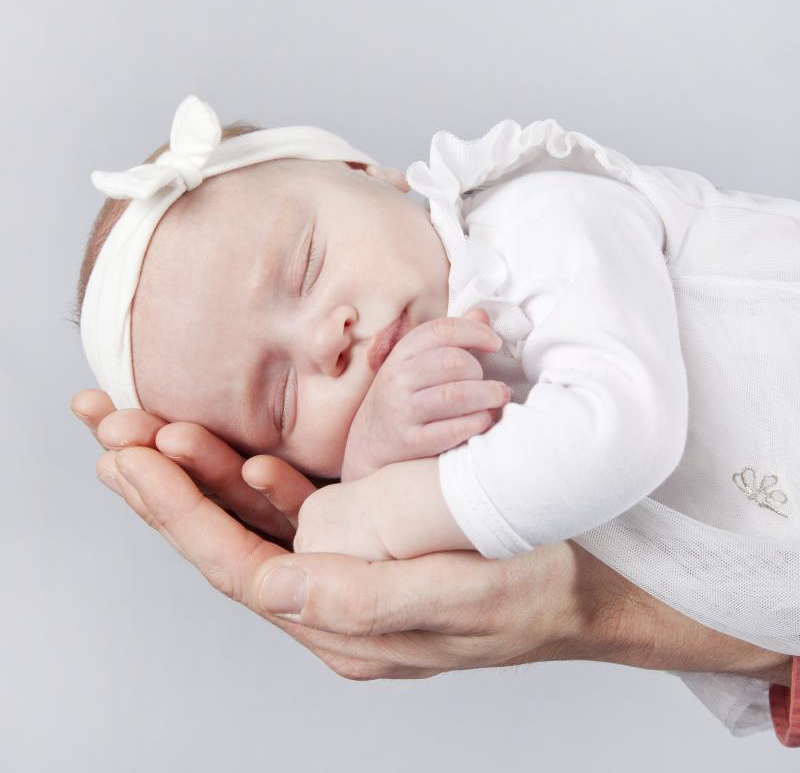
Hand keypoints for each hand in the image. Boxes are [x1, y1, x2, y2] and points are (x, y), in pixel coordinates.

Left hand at [71, 388, 577, 677]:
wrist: (589, 577)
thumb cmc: (535, 583)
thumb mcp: (461, 595)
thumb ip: (365, 596)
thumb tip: (275, 587)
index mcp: (347, 625)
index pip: (239, 569)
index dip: (180, 516)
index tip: (133, 462)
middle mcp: (338, 604)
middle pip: (235, 545)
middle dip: (171, 491)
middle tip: (114, 435)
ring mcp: (354, 572)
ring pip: (262, 528)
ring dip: (206, 482)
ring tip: (153, 439)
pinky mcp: (374, 544)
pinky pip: (306, 518)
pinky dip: (266, 485)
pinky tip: (245, 460)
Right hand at [341, 308, 510, 481]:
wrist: (368, 443)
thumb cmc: (403, 398)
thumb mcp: (416, 363)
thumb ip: (450, 340)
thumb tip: (482, 315)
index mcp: (403, 354)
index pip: (442, 330)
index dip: (475, 332)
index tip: (495, 343)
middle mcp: (399, 379)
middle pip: (454, 362)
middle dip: (481, 372)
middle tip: (491, 383)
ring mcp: (403, 411)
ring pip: (456, 396)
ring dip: (488, 396)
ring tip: (498, 398)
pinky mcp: (411, 442)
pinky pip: (454, 430)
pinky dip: (478, 423)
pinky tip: (484, 420)